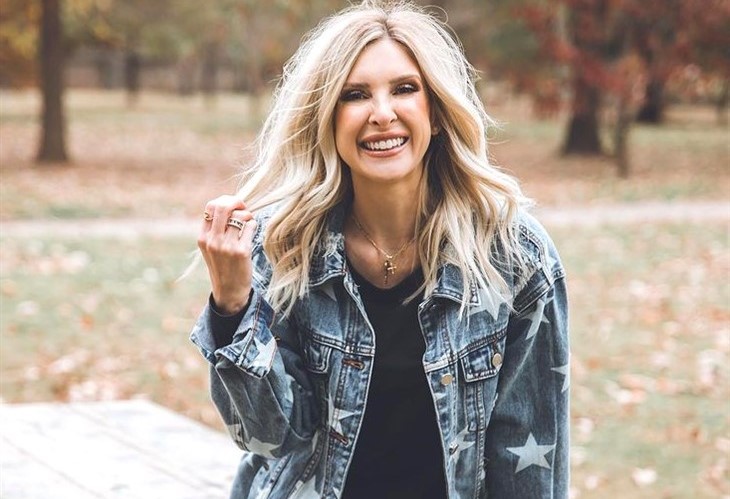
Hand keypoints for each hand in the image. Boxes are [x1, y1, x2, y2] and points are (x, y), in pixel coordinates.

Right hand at [198, 195, 257, 314]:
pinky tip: (252, 232)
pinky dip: (253, 225)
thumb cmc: (223, 266)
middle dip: (236, 202)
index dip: (225, 201)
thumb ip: (215, 229)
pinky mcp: (242, 251)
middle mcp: (212, 240)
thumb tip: (230, 204)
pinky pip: (250, 226)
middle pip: (223, 206)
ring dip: (248, 216)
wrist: (229, 292)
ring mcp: (227, 246)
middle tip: (244, 207)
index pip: (210, 206)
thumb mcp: (211, 248)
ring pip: (240, 216)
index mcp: (203, 237)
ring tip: (248, 224)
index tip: (234, 206)